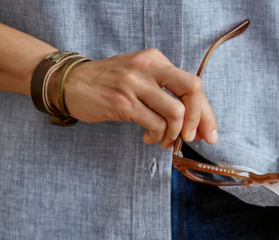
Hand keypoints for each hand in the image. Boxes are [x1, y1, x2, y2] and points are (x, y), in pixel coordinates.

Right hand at [53, 48, 217, 148]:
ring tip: (163, 140)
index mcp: (156, 59)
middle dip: (199, 119)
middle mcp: (148, 67)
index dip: (207, 113)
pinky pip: (155, 124)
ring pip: (176, 112)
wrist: (70, 82)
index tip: (208, 134)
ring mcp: (135, 84)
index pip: (193, 84)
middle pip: (193, 90)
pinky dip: (158, 136)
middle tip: (192, 138)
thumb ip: (166, 92)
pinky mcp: (123, 103)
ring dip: (174, 133)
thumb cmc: (109, 84)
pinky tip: (149, 137)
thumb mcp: (140, 76)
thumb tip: (195, 123)